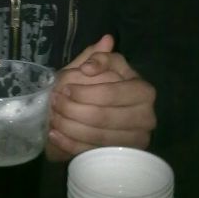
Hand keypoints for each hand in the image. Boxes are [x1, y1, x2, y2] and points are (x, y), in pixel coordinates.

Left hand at [46, 35, 156, 161]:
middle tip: (54, 102)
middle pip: (104, 117)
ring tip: (52, 117)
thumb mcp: (98, 67)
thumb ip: (99, 55)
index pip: (112, 92)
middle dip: (73, 109)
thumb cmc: (98, 85)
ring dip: (70, 127)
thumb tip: (106, 40)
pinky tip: (55, 134)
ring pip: (98, 136)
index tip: (65, 86)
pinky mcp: (123, 157)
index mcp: (143, 91)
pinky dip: (70, 143)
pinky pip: (93, 152)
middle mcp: (146, 117)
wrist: (100, 115)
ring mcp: (136, 140)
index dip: (86, 90)